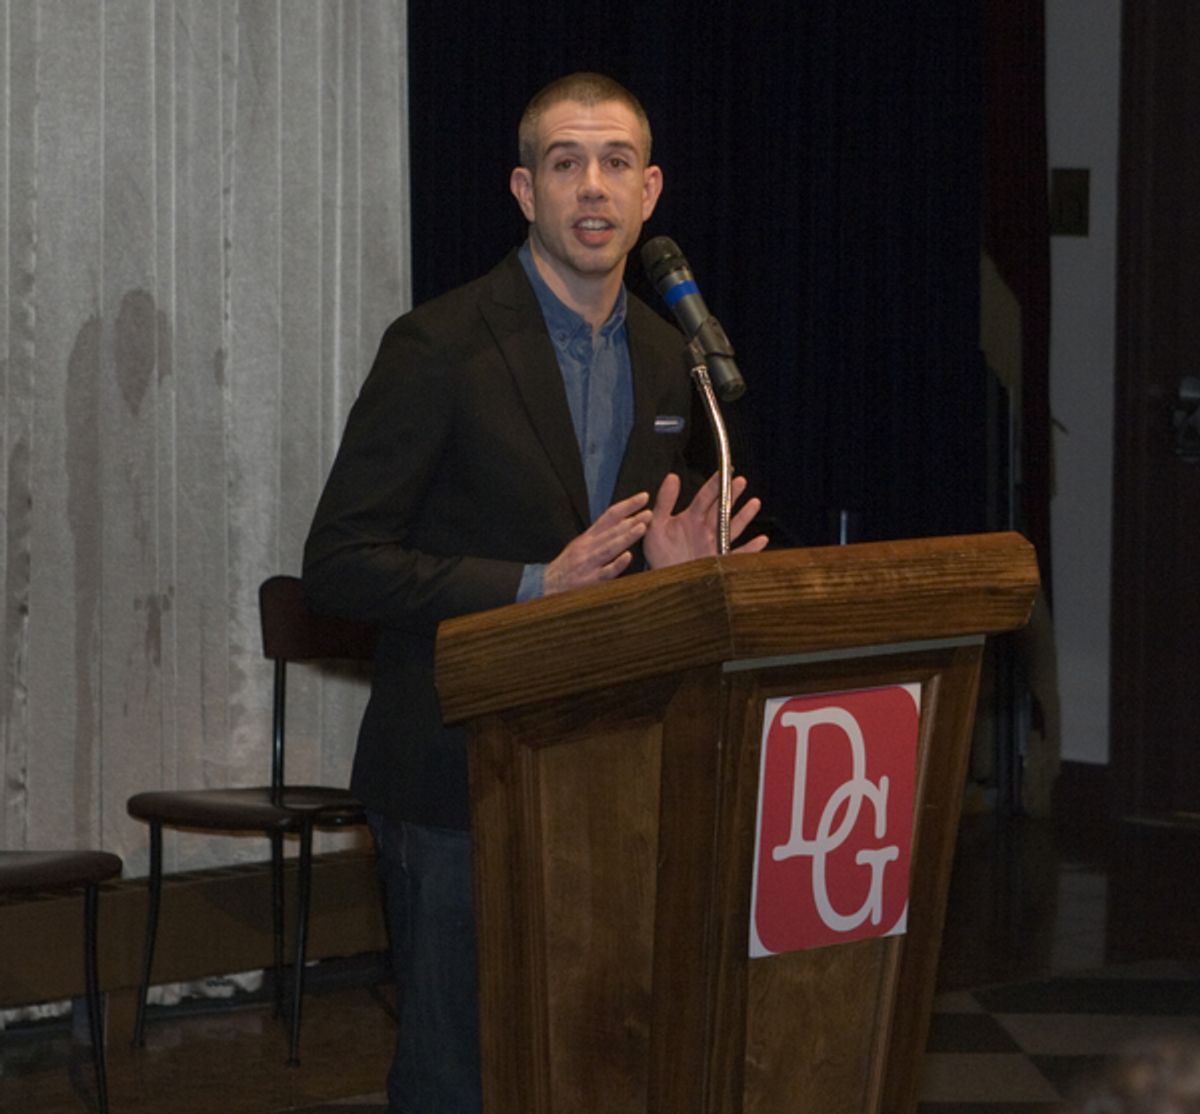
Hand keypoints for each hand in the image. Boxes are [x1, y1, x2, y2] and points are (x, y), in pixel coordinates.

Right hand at [544, 491, 652, 594]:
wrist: (545, 586)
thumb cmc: (568, 566)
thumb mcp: (581, 545)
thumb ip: (600, 535)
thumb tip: (624, 521)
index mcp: (588, 537)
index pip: (610, 516)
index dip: (627, 505)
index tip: (644, 497)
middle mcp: (588, 547)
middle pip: (612, 530)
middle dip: (632, 520)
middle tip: (650, 512)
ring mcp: (589, 563)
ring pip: (609, 548)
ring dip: (626, 537)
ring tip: (641, 527)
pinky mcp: (589, 581)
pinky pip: (604, 572)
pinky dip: (616, 564)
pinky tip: (627, 557)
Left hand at [643, 471, 767, 568]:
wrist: (662, 582)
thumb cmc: (658, 555)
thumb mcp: (656, 525)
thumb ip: (664, 502)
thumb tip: (672, 477)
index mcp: (691, 519)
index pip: (706, 497)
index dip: (716, 483)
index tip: (726, 469)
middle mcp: (705, 530)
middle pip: (722, 508)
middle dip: (732, 495)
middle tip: (741, 481)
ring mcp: (715, 545)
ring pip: (733, 527)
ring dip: (744, 516)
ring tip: (755, 502)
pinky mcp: (720, 562)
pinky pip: (739, 554)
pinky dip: (751, 548)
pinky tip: (762, 540)